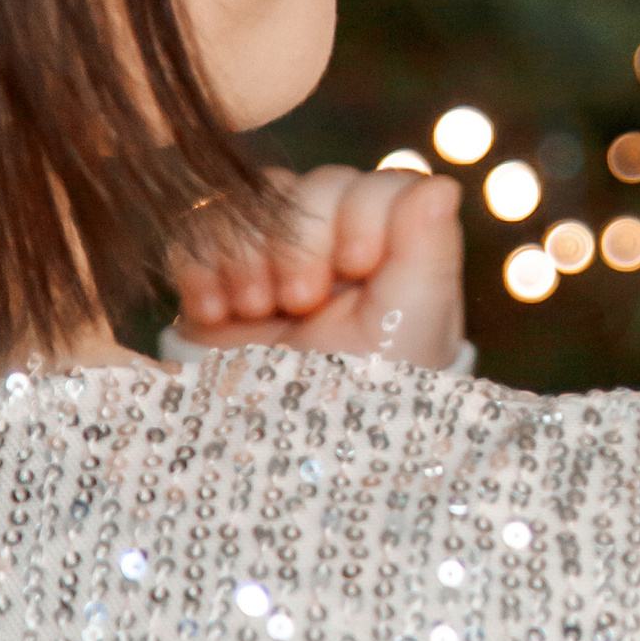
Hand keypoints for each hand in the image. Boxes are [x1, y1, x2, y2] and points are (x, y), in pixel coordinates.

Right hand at [169, 165, 466, 369]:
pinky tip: (214, 311)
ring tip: (255, 311)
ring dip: (247, 254)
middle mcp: (332, 245)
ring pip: (251, 202)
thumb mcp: (416, 326)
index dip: (358, 213)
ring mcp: (270, 257)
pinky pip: (195, 228)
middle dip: (299, 241)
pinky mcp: (212, 276)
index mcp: (389, 250)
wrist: (286, 456)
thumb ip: (432, 250)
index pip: (374, 185)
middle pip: (309, 187)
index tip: (356, 266)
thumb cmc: (369, 397)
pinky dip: (199, 263)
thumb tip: (444, 186)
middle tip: (300, 301)